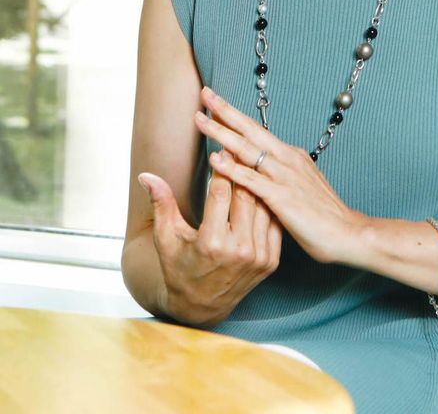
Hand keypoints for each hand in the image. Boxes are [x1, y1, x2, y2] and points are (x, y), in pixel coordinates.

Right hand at [138, 161, 281, 326]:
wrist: (200, 306)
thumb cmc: (179, 267)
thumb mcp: (166, 238)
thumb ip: (161, 204)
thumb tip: (146, 176)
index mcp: (211, 243)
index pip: (220, 194)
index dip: (221, 168)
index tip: (221, 149)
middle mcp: (238, 250)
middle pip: (245, 197)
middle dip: (242, 171)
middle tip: (242, 148)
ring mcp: (258, 257)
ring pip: (263, 207)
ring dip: (259, 185)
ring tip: (255, 164)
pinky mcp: (271, 261)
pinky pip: (273, 223)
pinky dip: (269, 205)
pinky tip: (265, 189)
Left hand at [194, 86, 365, 265]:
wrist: (349, 233)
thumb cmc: (325, 215)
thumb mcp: (303, 186)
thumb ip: (282, 176)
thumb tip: (263, 172)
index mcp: (291, 155)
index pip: (258, 131)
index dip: (236, 117)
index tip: (217, 103)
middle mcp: (287, 159)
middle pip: (250, 130)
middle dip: (225, 111)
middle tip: (205, 94)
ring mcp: (285, 177)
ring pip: (247, 150)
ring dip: (221, 133)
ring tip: (200, 120)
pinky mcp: (282, 198)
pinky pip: (252, 180)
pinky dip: (232, 168)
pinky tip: (216, 160)